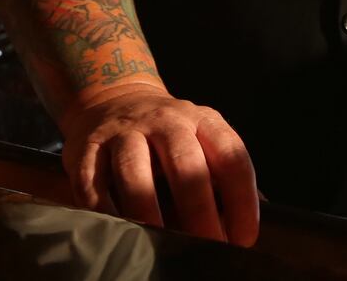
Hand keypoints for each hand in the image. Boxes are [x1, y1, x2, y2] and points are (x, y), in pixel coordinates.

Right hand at [59, 83, 260, 246]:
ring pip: (135, 169)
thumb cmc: (168, 134)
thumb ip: (225, 173)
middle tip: (207, 246)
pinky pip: (94, 182)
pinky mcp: (89, 148)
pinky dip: (104, 210)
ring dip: (148, 210)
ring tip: (158, 242)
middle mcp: (166, 121)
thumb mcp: (203, 139)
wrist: (114, 99)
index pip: (231, 157)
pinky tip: (118, 230)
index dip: (242, 200)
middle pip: (185, 163)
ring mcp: (125, 132)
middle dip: (199, 210)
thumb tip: (257, 214)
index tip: (244, 237)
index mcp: (203, 121)